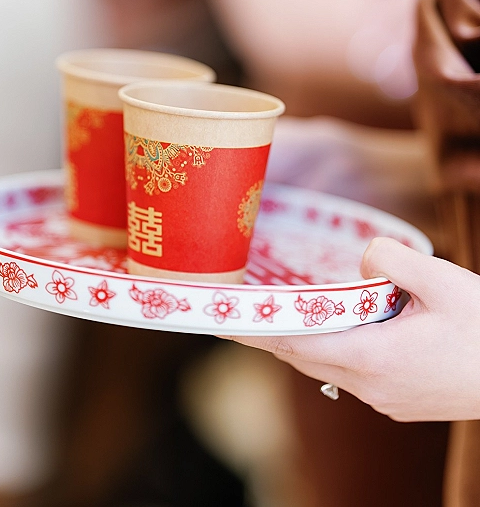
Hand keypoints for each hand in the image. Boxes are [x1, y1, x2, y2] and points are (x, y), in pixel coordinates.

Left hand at [228, 238, 479, 421]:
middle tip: (245, 311)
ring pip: (326, 368)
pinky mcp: (399, 403)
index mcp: (371, 356)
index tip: (222, 319)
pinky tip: (342, 331)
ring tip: (286, 315)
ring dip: (304, 343)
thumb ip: (390, 260)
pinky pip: (350, 375)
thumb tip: (361, 260)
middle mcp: (370, 386)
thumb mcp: (440, 280)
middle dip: (273, 334)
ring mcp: (384, 400)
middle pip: (304, 357)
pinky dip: (332, 352)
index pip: (294, 342)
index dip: (256, 329)